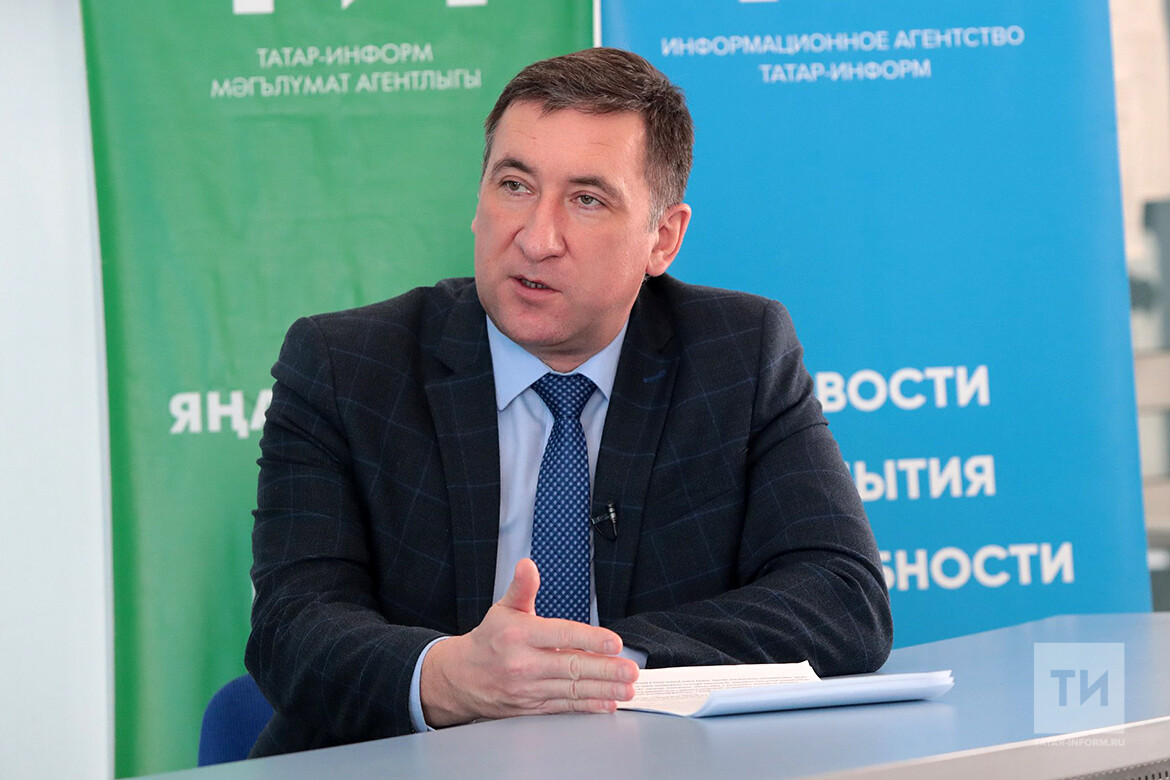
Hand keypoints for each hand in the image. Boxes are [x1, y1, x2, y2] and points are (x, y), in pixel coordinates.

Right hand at [419, 558, 638, 726]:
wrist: (461, 677)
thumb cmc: (489, 640)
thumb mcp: (504, 608)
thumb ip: (522, 588)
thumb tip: (528, 565)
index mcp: (520, 635)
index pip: (561, 635)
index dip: (590, 639)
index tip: (613, 643)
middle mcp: (524, 663)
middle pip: (571, 666)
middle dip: (604, 670)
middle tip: (629, 671)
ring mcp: (529, 689)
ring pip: (571, 690)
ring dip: (603, 690)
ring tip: (626, 688)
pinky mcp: (531, 707)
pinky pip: (564, 707)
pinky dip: (588, 706)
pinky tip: (607, 703)